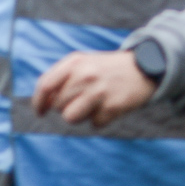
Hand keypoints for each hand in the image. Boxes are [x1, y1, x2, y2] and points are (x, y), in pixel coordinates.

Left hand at [32, 51, 155, 126]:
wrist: (146, 67)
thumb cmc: (107, 69)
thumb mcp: (84, 63)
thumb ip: (61, 78)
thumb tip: (43, 104)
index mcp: (76, 62)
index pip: (45, 86)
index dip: (38, 102)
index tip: (41, 112)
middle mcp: (86, 75)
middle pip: (58, 105)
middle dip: (67, 106)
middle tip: (84, 98)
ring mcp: (99, 90)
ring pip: (71, 117)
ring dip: (81, 115)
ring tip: (95, 104)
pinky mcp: (113, 105)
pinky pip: (94, 123)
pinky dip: (102, 118)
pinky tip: (111, 105)